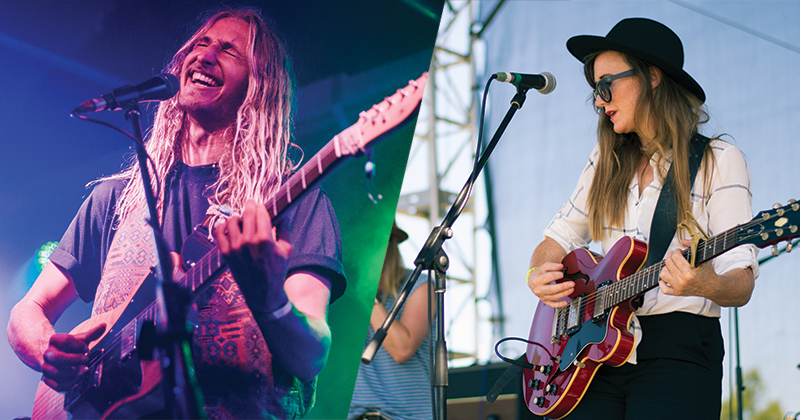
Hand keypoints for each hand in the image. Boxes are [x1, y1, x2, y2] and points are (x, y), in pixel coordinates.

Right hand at [41, 323, 104, 391]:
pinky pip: (56, 385)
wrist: (54, 356)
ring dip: (73, 372)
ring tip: (83, 369)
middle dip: (74, 359)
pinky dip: (69, 383)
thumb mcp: (79, 339)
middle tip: (85, 359)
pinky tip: (78, 378)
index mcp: (54, 341)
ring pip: (55, 372)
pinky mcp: (47, 380)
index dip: (79, 345)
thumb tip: (104, 326)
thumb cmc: (69, 347)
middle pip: (56, 358)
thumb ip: (91, 333)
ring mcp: (46, 367)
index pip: (65, 340)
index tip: (86, 348)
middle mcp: (47, 354)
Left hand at [213, 199, 291, 313]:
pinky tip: (227, 226)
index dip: (260, 206)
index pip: (260, 213)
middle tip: (251, 205)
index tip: (260, 205)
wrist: (263, 293)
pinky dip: (221, 226)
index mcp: (265, 240)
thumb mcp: (287, 249)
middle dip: (250, 207)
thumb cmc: (277, 271)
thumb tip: (286, 211)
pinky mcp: (226, 254)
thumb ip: (284, 228)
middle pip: (246, 214)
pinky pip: (218, 232)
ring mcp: (235, 248)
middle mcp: (248, 242)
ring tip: (241, 220)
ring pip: (232, 220)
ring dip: (237, 217)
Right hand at [526, 262, 572, 308]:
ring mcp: (542, 296)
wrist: (532, 281)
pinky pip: (552, 304)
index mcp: (537, 280)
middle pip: (552, 289)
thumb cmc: (539, 274)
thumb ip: (552, 265)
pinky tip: (565, 302)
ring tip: (571, 289)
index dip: (558, 275)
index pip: (550, 277)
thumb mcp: (544, 267)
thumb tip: (560, 266)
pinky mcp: (545, 301)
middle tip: (572, 283)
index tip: (562, 274)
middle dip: (563, 287)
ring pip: (554, 297)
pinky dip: (559, 304)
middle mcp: (538, 289)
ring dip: (564, 293)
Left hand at [659, 239, 716, 296]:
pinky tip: (668, 277)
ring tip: (672, 266)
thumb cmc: (708, 272)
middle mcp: (683, 281)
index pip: (675, 257)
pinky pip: (664, 289)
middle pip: (668, 263)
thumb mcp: (703, 257)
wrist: (713, 287)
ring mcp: (679, 288)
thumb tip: (682, 241)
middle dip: (670, 256)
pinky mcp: (678, 293)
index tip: (679, 251)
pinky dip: (662, 283)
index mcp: (690, 272)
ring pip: (663, 274)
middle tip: (675, 255)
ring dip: (666, 268)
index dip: (676, 251)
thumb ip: (693, 246)